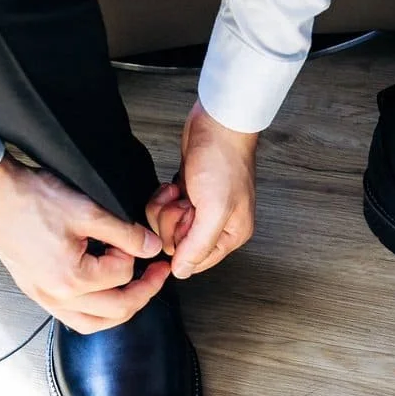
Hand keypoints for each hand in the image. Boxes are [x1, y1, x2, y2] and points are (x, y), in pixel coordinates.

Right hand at [0, 155, 166, 333]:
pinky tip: (101, 297)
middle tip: (158, 273)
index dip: (135, 253)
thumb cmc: (32, 198)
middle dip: (144, 291)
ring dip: (120, 310)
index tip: (134, 237)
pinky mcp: (35, 291)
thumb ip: (125, 233)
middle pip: (116, 310)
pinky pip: (71, 317)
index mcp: (72, 278)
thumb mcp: (88, 210)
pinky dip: (94, 313)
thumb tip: (152, 247)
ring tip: (135, 290)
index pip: (123, 275)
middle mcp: (57, 297)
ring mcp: (44, 297)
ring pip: (93, 323)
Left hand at [157, 101, 257, 279]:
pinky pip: (163, 208)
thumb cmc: (223, 160)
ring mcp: (200, 208)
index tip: (186, 221)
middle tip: (185, 202)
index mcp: (231, 234)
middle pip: (178, 243)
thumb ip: (198, 245)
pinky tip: (174, 184)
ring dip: (165, 208)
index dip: (182, 244)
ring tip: (180, 190)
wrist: (217, 123)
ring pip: (167, 226)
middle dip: (172, 221)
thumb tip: (183, 272)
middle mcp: (217, 225)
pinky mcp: (186, 193)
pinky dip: (163, 196)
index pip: (196, 261)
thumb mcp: (214, 209)